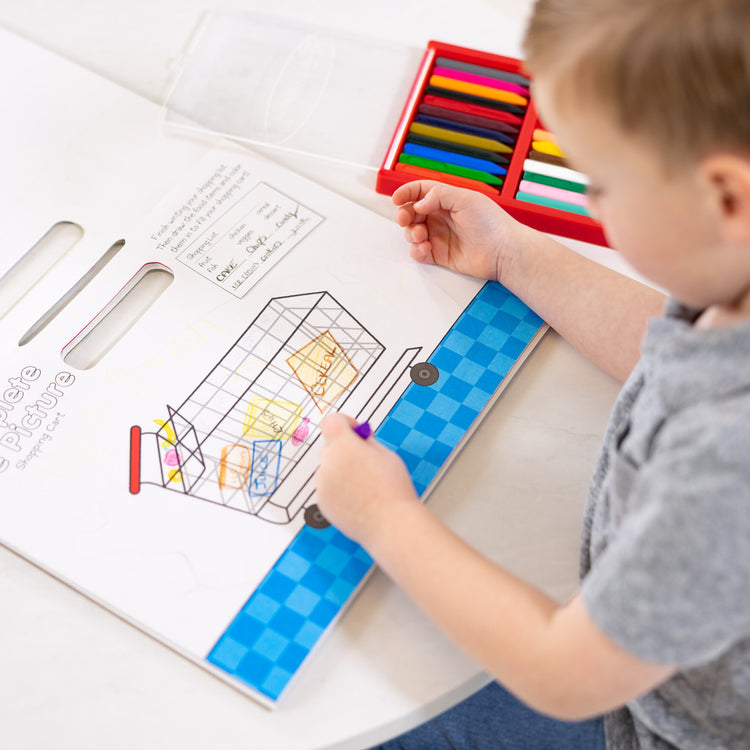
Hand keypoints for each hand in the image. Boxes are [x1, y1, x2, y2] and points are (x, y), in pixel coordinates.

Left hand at [315, 412, 418, 546]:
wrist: (390, 524)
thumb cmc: (392, 490)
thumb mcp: (386, 454)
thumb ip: (368, 442)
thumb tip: (359, 437)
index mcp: (343, 447)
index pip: (331, 421)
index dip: (345, 423)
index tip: (356, 431)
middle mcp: (328, 464)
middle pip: (330, 447)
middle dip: (345, 449)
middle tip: (366, 461)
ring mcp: (322, 485)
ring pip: (328, 468)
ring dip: (341, 470)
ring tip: (365, 485)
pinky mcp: (323, 503)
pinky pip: (328, 488)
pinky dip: (339, 489)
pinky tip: (359, 498)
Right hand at [392, 180, 525, 281]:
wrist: (503, 251)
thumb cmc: (491, 223)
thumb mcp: (465, 198)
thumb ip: (438, 196)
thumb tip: (418, 203)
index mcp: (447, 200)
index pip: (421, 192)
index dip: (407, 193)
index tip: (396, 198)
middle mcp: (442, 217)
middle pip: (412, 213)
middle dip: (404, 214)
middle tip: (405, 219)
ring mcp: (440, 236)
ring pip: (412, 233)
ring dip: (410, 233)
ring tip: (420, 235)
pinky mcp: (440, 255)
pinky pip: (419, 253)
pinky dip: (416, 250)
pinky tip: (425, 248)